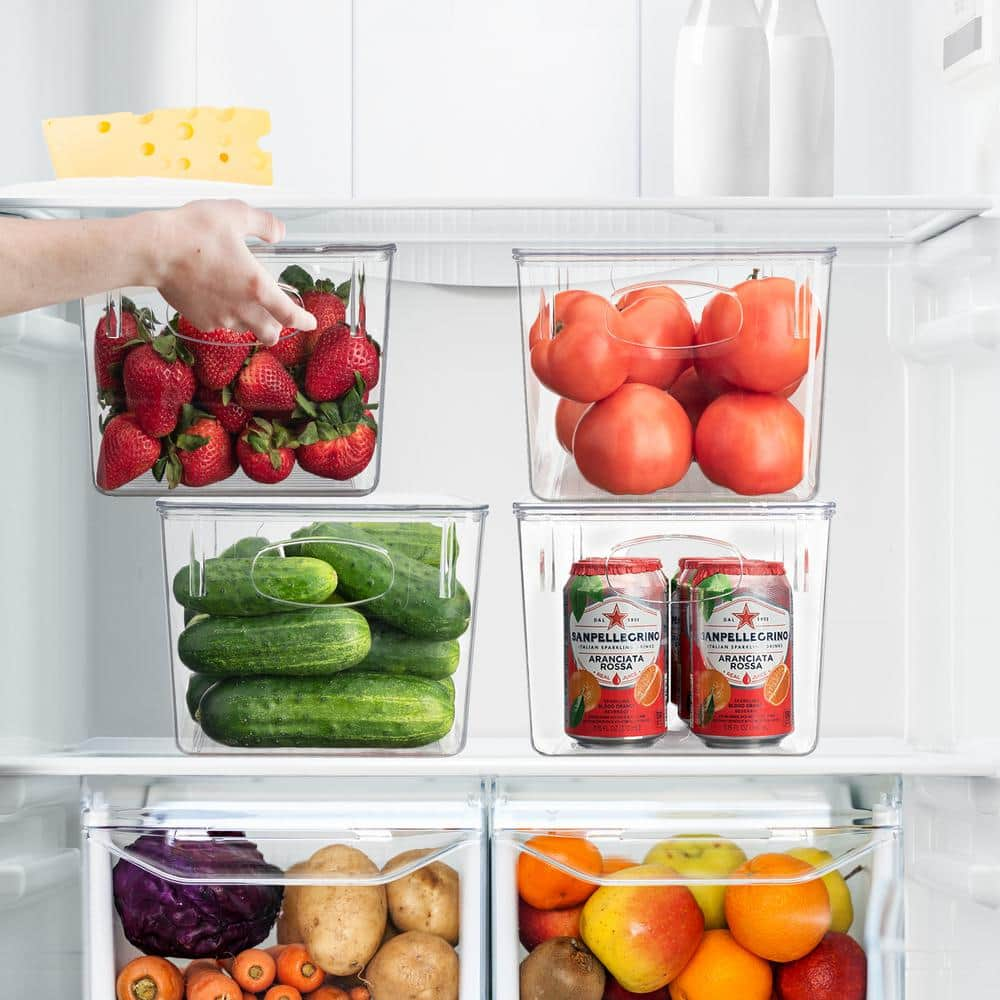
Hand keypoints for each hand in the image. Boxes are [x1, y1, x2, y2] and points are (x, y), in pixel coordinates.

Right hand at [142, 200, 316, 345]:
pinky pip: (220, 324)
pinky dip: (224, 315)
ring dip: (250, 321)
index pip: (289, 314)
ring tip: (241, 300)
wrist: (153, 250)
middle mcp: (242, 308)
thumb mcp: (235, 215)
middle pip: (269, 334)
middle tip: (275, 316)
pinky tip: (215, 297)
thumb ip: (263, 224)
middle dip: (276, 328)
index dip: (303, 320)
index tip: (311, 323)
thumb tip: (279, 232)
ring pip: (244, 329)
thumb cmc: (193, 231)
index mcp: (257, 286)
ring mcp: (220, 317)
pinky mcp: (201, 320)